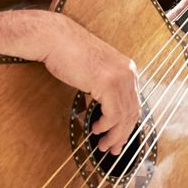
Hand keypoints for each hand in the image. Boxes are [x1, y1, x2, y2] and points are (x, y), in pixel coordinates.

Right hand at [0, 10, 140, 154]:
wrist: (54, 38)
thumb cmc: (67, 53)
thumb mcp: (93, 71)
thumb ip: (104, 88)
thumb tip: (105, 111)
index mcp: (127, 69)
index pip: (133, 102)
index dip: (127, 124)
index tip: (119, 138)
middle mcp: (128, 72)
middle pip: (133, 111)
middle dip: (123, 134)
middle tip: (113, 149)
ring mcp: (120, 77)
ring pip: (124, 115)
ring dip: (114, 134)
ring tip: (104, 144)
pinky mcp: (108, 83)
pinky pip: (113, 113)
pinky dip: (106, 126)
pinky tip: (96, 129)